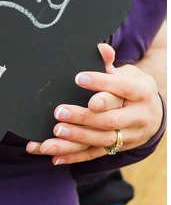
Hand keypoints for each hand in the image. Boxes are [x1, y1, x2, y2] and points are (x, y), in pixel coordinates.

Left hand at [26, 43, 162, 163]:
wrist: (152, 114)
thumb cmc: (131, 89)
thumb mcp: (127, 74)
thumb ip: (110, 65)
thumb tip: (101, 48)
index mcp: (141, 93)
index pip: (122, 88)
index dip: (102, 83)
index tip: (78, 78)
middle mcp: (138, 117)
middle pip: (110, 119)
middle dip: (83, 117)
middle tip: (59, 111)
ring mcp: (129, 136)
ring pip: (101, 140)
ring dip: (75, 138)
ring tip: (53, 134)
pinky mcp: (117, 149)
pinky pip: (94, 155)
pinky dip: (73, 157)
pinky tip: (53, 157)